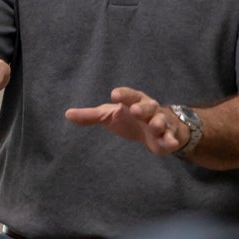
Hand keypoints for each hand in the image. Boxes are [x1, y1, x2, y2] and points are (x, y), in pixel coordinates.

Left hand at [64, 86, 188, 156]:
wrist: (155, 127)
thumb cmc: (129, 117)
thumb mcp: (109, 115)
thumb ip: (90, 116)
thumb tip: (67, 114)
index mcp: (133, 100)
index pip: (129, 95)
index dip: (123, 94)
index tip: (114, 95)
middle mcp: (149, 109)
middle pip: (147, 106)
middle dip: (142, 108)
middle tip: (134, 110)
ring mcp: (160, 122)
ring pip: (161, 120)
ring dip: (158, 122)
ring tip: (154, 126)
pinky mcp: (167, 136)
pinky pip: (170, 137)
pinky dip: (171, 140)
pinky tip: (170, 143)